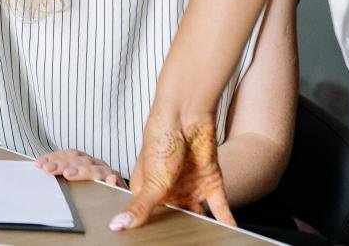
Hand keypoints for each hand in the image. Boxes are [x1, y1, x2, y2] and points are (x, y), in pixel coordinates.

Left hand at [35, 149, 121, 186]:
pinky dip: (113, 180)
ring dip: (82, 170)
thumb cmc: (92, 185)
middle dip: (62, 164)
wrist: (119, 191)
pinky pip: (117, 181)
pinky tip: (109, 181)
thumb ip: (61, 172)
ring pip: (95, 169)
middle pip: (78, 160)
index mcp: (84, 160)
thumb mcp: (75, 176)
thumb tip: (39, 166)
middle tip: (48, 169)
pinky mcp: (118, 183)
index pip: (68, 155)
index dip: (54, 157)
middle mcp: (95, 163)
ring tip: (69, 174)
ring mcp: (107, 172)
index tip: (39, 163)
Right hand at [113, 107, 231, 230]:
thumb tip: (117, 225)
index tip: (153, 242)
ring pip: (197, 214)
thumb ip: (139, 207)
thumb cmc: (160, 137)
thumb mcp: (151, 181)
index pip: (148, 215)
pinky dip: (226, 219)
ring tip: (204, 241)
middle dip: (177, 231)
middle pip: (174, 217)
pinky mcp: (210, 182)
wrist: (187, 115)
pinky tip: (231, 231)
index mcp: (149, 188)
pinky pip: (220, 207)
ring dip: (202, 227)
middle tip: (179, 245)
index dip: (150, 229)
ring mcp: (191, 186)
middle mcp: (170, 189)